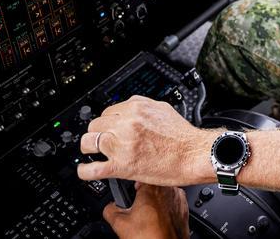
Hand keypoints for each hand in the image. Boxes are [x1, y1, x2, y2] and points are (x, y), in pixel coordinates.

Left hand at [77, 96, 210, 185]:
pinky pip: (92, 169)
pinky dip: (85, 171)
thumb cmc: (183, 136)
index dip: (107, 122)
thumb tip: (130, 110)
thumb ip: (142, 108)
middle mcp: (126, 123)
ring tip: (93, 153)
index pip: (107, 111)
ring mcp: (121, 144)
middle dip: (97, 133)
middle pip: (94, 125)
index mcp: (135, 108)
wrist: (194, 155)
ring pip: (88, 142)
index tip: (108, 129)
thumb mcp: (162, 109)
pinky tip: (86, 170)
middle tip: (101, 141)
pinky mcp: (121, 165)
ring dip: (89, 149)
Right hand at [103, 183, 189, 238]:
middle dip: (143, 191)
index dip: (131, 181)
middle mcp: (167, 187)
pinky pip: (172, 199)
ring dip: (156, 197)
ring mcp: (177, 196)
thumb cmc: (149, 237)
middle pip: (152, 181)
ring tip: (148, 213)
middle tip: (136, 204)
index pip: (138, 173)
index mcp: (151, 187)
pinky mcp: (184, 206)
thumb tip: (109, 206)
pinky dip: (166, 205)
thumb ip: (110, 209)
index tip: (129, 189)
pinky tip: (159, 217)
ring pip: (163, 190)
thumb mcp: (120, 224)